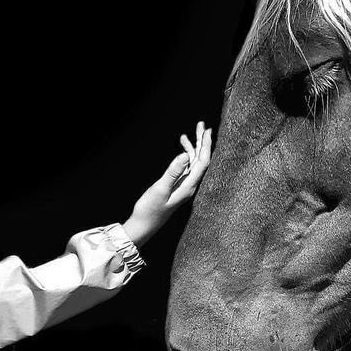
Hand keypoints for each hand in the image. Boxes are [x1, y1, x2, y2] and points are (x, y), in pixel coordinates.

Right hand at [123, 121, 212, 246]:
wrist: (143, 226)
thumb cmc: (150, 210)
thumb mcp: (160, 189)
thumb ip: (173, 172)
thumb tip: (185, 155)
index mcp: (189, 186)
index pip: (203, 162)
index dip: (206, 145)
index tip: (207, 131)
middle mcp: (190, 185)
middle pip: (201, 160)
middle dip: (202, 142)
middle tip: (202, 125)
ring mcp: (184, 186)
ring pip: (193, 162)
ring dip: (193, 147)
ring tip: (191, 132)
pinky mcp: (178, 187)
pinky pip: (186, 167)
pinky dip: (185, 156)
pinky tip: (181, 148)